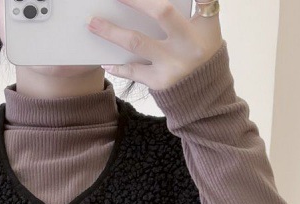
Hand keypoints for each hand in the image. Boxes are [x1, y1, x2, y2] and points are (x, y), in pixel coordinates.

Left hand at [87, 0, 222, 91]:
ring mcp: (173, 64)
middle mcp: (189, 44)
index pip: (202, 0)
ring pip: (137, 42)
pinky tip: (105, 61)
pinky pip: (133, 71)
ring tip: (92, 23)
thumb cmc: (201, 55)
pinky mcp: (160, 82)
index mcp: (204, 27)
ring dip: (111, 31)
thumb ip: (194, 10)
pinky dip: (118, 67)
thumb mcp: (206, 31)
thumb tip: (164, 3)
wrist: (204, 98)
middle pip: (161, 13)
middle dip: (136, 0)